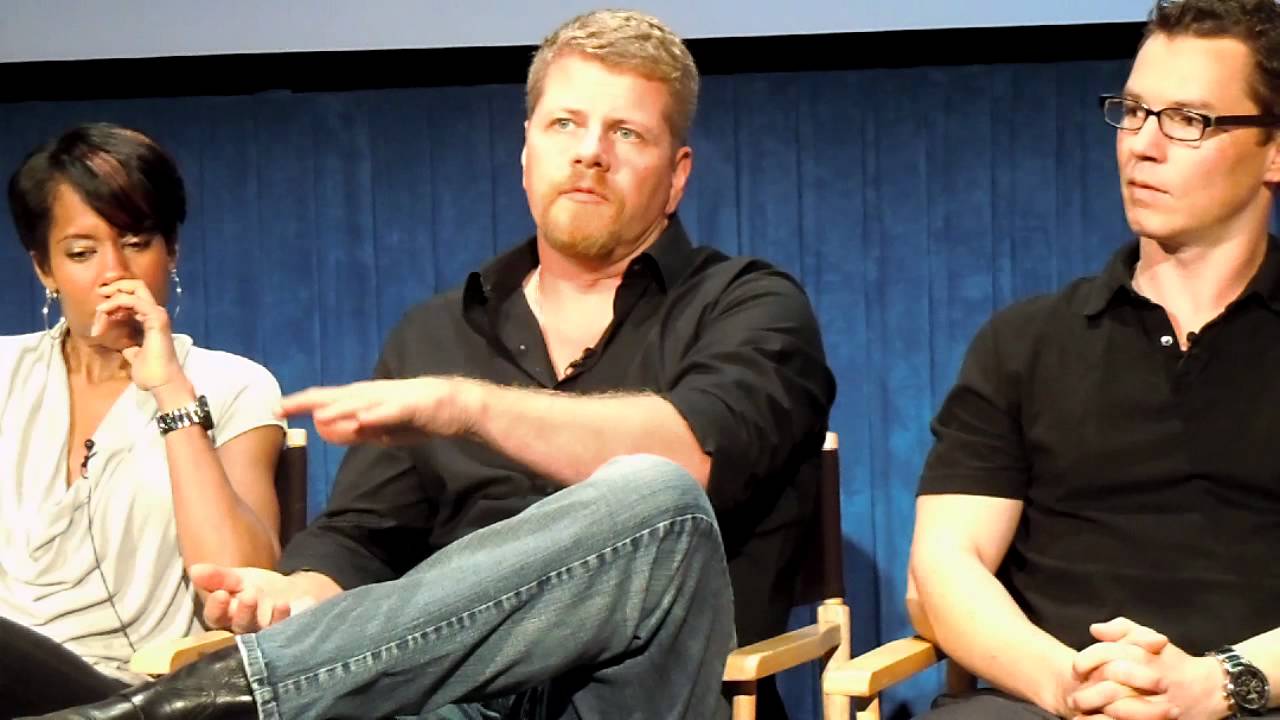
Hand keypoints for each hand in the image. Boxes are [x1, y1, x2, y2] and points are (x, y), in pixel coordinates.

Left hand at [92, 280, 182, 389]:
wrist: (161, 382)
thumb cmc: (150, 372)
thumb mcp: (133, 354)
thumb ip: (130, 346)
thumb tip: (125, 347)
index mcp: (151, 319)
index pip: (134, 296)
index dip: (115, 298)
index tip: (99, 311)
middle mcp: (155, 313)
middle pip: (136, 285)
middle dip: (115, 286)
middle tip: (99, 295)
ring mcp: (157, 314)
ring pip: (135, 288)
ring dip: (112, 297)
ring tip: (99, 310)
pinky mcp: (156, 318)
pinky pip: (133, 301)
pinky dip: (116, 303)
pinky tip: (104, 312)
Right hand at [189, 563, 318, 633]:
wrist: (290, 593)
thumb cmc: (256, 589)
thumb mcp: (236, 578)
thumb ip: (217, 576)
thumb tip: (194, 570)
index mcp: (226, 617)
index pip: (215, 617)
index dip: (215, 608)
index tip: (220, 594)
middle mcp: (242, 629)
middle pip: (238, 625)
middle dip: (242, 611)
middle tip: (248, 594)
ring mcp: (263, 633)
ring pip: (257, 629)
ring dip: (258, 615)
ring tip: (260, 597)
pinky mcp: (283, 633)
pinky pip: (280, 629)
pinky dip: (281, 617)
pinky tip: (283, 604)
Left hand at [278, 376, 483, 445]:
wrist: (456, 406)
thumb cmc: (416, 416)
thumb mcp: (381, 430)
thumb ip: (356, 431)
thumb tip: (326, 432)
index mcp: (364, 398)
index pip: (327, 400)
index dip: (302, 405)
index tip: (276, 410)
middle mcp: (373, 393)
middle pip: (336, 395)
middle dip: (309, 401)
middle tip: (280, 406)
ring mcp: (392, 398)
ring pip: (360, 402)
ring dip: (338, 407)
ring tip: (315, 413)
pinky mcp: (411, 405)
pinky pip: (391, 411)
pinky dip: (376, 414)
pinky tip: (361, 419)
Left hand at [1069, 617, 1229, 719]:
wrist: (1211, 690)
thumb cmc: (1174, 662)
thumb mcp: (1150, 639)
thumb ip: (1123, 629)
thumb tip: (1094, 629)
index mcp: (1145, 656)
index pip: (1107, 654)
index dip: (1085, 661)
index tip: (1076, 668)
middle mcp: (1150, 680)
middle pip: (1109, 684)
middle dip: (1087, 692)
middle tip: (1074, 698)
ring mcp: (1157, 704)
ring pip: (1120, 709)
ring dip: (1098, 712)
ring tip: (1083, 713)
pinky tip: (1102, 719)